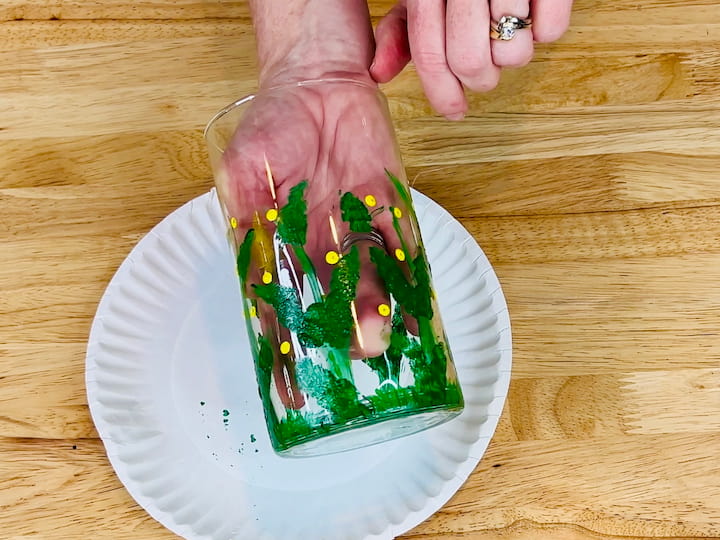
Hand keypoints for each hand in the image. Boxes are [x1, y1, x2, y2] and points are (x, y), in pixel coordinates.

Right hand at [216, 80, 414, 405]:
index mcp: (282, 244)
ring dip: (377, 307)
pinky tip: (416, 300)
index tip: (296, 388)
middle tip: (356, 350)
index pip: (286, 304)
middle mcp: (321, 245)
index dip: (291, 346)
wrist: (319, 80)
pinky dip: (409, 271)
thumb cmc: (273, 124)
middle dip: (344, 329)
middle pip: (334, 299)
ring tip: (384, 333)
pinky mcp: (389, 204)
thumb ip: (248, 213)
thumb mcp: (246, 168)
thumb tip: (250, 263)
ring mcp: (356, 228)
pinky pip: (401, 243)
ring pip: (370, 277)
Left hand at [370, 0, 573, 118]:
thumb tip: (379, 73)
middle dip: (480, 79)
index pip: (428, 52)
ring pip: (512, 54)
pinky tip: (533, 13)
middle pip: (470, 62)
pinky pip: (551, 32)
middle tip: (485, 69)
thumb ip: (403, 30)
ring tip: (508, 28)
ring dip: (512, 54)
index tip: (453, 111)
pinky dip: (544, 31)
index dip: (441, 92)